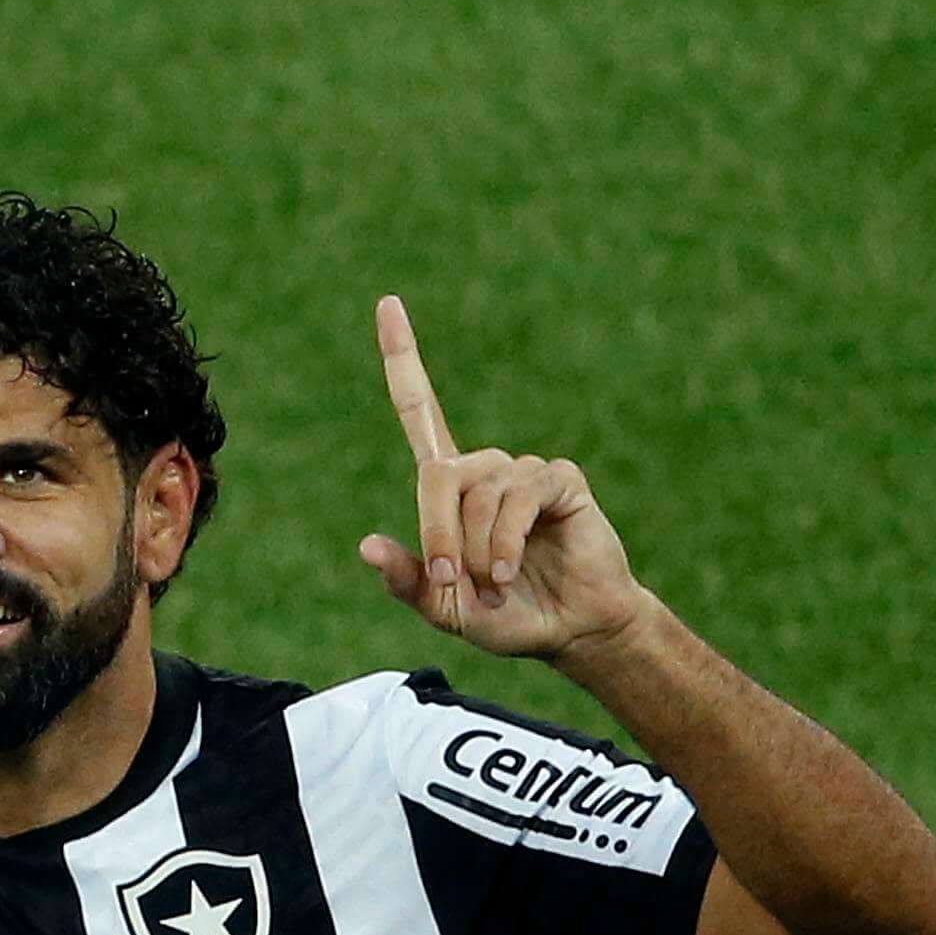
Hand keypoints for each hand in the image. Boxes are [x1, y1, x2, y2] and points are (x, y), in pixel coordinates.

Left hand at [361, 298, 646, 662]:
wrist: (568, 631)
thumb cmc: (505, 615)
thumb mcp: (443, 606)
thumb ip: (408, 580)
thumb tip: (367, 545)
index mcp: (451, 487)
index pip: (419, 410)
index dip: (403, 359)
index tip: (386, 304)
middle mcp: (485, 468)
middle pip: (438, 474)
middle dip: (437, 534)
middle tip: (453, 580)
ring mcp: (524, 471)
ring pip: (478, 493)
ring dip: (478, 548)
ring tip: (496, 583)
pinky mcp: (560, 480)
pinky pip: (519, 497)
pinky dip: (506, 539)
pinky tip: (510, 569)